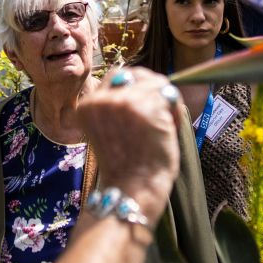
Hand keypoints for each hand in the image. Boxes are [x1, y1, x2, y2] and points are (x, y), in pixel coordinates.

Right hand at [76, 68, 180, 219]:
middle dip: (152, 87)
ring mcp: (124, 101)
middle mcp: (101, 100)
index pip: (116, 77)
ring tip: (165, 126)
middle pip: (136, 73)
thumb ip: (117, 107)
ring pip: (156, 84)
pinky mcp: (146, 106)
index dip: (136, 87)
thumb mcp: (108, 130)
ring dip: (166, 102)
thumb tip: (146, 84)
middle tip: (162, 110)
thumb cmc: (126, 166)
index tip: (145, 105)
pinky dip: (175, 111)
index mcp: (87, 106)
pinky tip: (169, 129)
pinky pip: (169, 96)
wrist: (133, 188)